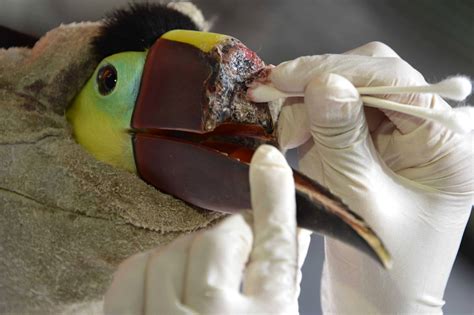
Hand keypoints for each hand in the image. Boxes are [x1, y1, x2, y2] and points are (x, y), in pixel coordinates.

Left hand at [104, 145, 310, 314]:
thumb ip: (282, 279)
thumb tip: (288, 230)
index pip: (276, 247)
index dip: (274, 198)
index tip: (269, 159)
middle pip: (218, 241)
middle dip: (227, 241)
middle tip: (234, 260)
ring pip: (173, 250)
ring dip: (189, 255)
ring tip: (202, 282)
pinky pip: (132, 271)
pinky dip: (149, 268)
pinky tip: (165, 285)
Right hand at [259, 42, 472, 313]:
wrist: (376, 304)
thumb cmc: (383, 267)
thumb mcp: (361, 198)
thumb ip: (343, 137)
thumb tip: (323, 81)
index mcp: (445, 144)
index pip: (396, 81)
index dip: (339, 69)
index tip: (286, 77)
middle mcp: (424, 132)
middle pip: (371, 78)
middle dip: (319, 84)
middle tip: (273, 98)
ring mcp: (393, 138)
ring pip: (346, 93)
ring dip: (307, 105)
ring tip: (282, 135)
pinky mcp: (367, 148)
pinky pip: (333, 117)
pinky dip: (306, 120)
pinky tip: (288, 136)